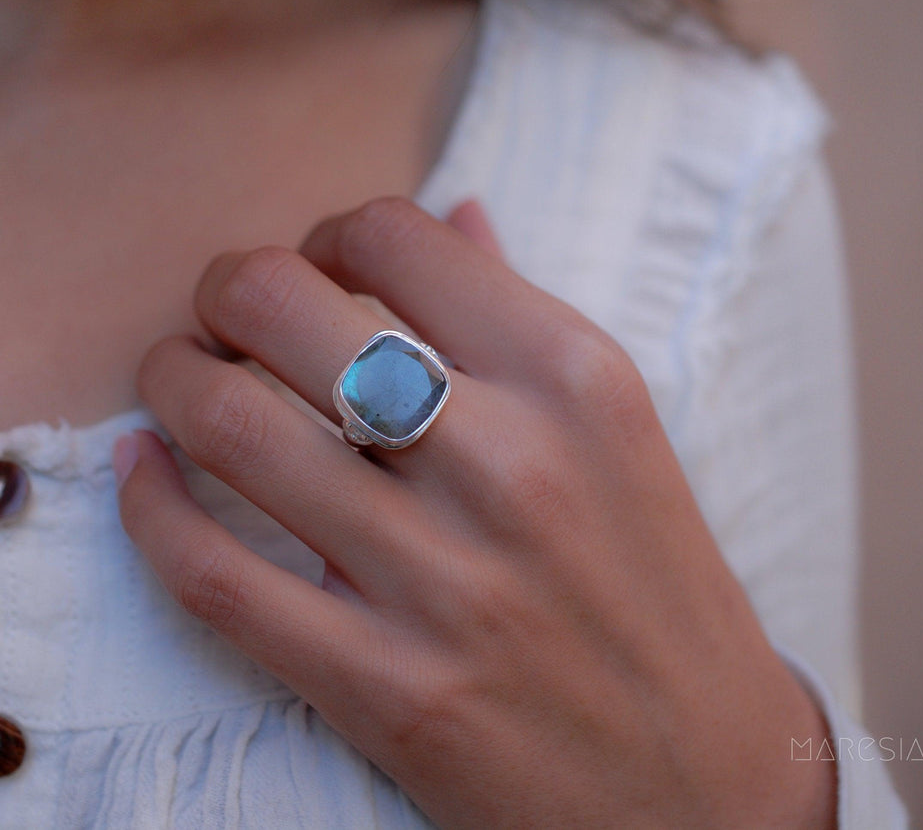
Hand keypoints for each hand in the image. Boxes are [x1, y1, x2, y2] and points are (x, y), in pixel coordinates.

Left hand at [115, 197, 835, 827]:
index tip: (316, 271)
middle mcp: (510, 462)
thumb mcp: (621, 431)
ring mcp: (445, 580)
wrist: (707, 776)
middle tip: (225, 320)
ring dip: (170, 384)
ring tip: (177, 382)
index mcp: (576, 379)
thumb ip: (526, 317)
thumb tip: (455, 218)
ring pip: (230, 429)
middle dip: (223, 293)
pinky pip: (216, 576)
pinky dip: (151, 510)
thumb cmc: (661, 591)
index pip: (396, 237)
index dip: (325, 236)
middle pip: (284, 308)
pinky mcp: (389, 688)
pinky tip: (146, 475)